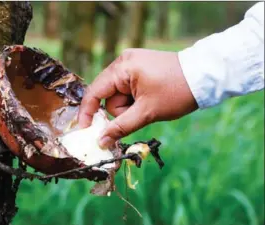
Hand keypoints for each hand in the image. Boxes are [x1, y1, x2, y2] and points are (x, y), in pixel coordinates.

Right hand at [78, 48, 197, 147]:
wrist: (206, 77)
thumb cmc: (176, 93)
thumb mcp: (147, 113)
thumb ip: (120, 127)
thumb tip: (100, 142)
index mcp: (123, 67)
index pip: (95, 92)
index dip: (88, 113)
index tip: (85, 131)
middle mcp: (124, 61)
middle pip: (108, 95)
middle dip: (121, 110)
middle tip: (140, 114)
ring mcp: (132, 63)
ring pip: (119, 95)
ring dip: (131, 106)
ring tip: (150, 105)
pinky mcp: (140, 68)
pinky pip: (128, 89)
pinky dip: (135, 100)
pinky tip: (150, 100)